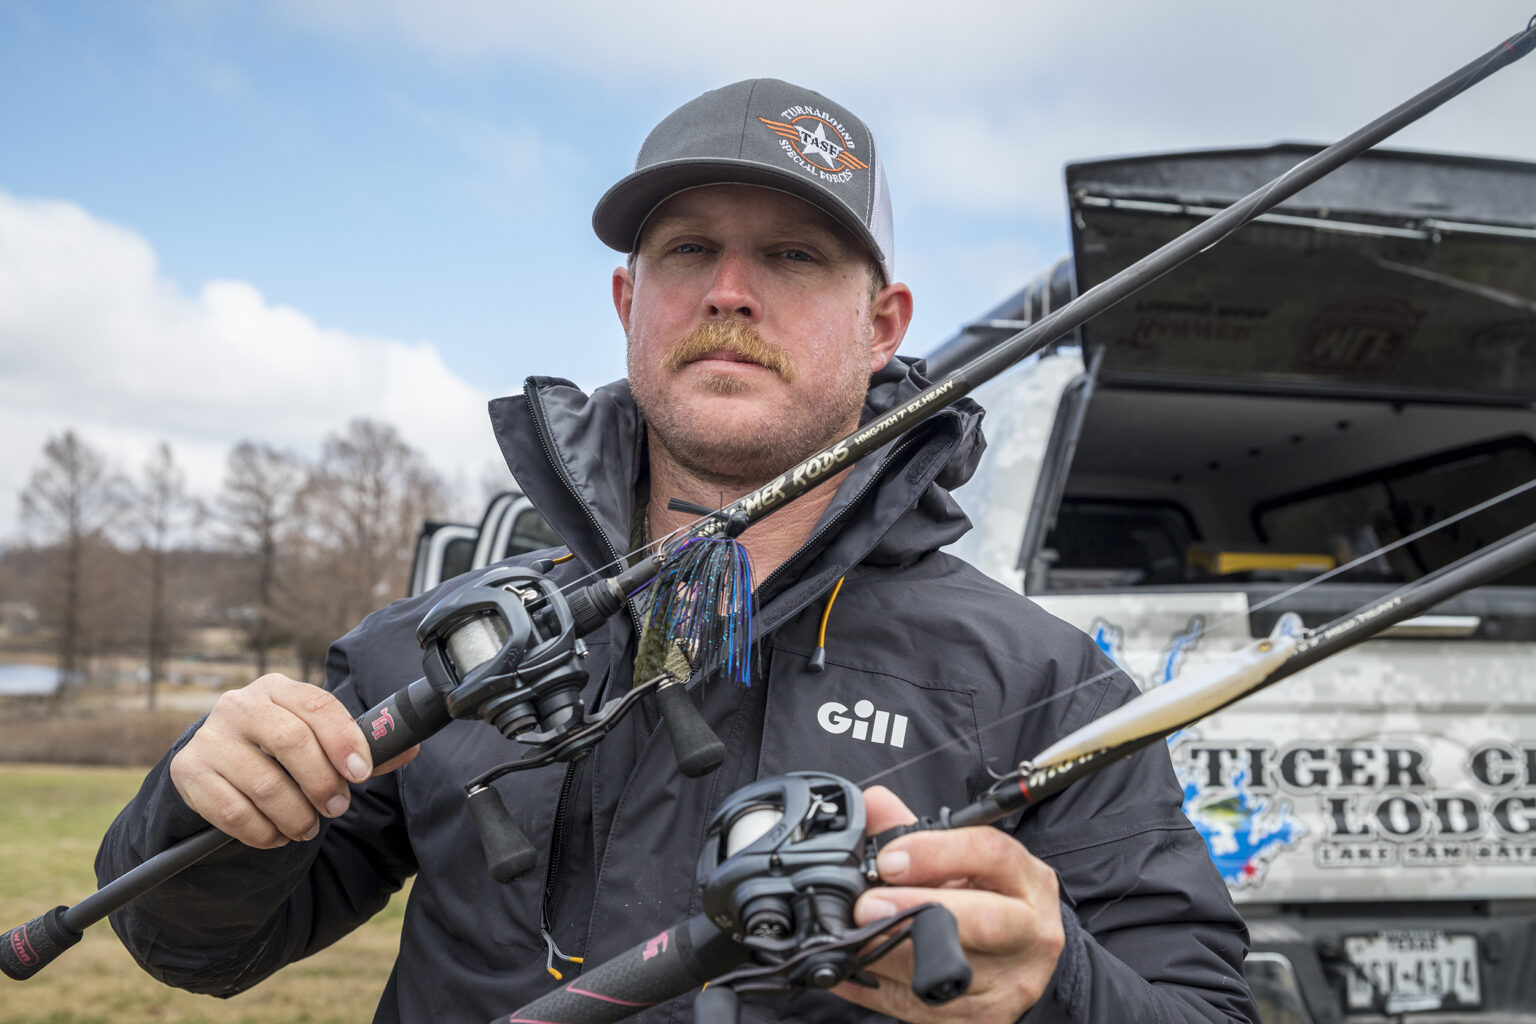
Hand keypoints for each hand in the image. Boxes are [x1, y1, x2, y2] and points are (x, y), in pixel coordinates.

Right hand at [170, 674, 417, 847]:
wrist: (218, 764)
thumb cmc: (280, 750)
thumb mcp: (317, 739)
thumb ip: (360, 747)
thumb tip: (408, 747)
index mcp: (278, 688)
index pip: (317, 705)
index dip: (343, 741)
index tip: (361, 774)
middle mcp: (240, 705)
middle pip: (290, 742)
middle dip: (321, 783)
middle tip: (336, 808)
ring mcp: (210, 738)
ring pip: (263, 783)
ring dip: (295, 815)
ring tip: (307, 828)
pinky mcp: (189, 772)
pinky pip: (233, 812)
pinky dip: (262, 832)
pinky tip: (276, 834)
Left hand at [830, 786, 1063, 1023]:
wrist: (1023, 960)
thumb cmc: (990, 899)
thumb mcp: (966, 860)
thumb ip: (916, 830)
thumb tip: (869, 804)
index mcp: (1028, 880)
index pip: (991, 854)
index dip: (935, 852)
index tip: (888, 859)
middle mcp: (1030, 933)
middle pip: (984, 921)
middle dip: (917, 911)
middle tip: (866, 906)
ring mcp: (1011, 984)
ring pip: (946, 974)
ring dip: (887, 955)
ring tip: (848, 937)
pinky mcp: (984, 1021)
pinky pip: (920, 1010)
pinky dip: (875, 989)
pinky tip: (847, 971)